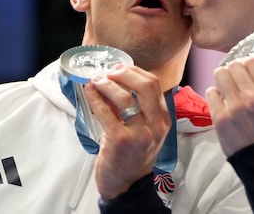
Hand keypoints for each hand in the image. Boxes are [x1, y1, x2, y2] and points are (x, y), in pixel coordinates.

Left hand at [83, 65, 170, 199]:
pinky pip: (106, 112)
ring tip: (95, 81)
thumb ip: (137, 108)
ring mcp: (140, 134)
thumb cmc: (132, 155)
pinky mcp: (120, 140)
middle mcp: (156, 126)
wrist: (126, 184)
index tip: (120, 68)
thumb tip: (115, 80)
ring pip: (124, 97)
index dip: (135, 71)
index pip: (154, 84)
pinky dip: (95, 98)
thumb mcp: (144, 130)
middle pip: (145, 85)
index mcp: (164, 120)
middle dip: (124, 73)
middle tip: (108, 71)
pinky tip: (89, 92)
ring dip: (106, 84)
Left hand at [206, 56, 253, 156]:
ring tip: (224, 89)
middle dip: (231, 71)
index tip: (243, 70)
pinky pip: (210, 92)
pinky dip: (214, 95)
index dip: (245, 64)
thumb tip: (245, 64)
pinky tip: (220, 103)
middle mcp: (253, 96)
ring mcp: (235, 107)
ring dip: (221, 80)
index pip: (251, 61)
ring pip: (219, 74)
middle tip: (232, 80)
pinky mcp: (220, 118)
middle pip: (234, 66)